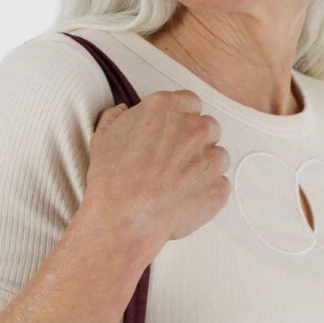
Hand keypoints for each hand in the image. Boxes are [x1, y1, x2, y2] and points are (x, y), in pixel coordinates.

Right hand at [83, 91, 231, 250]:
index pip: (190, 103)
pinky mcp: (218, 187)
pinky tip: (186, 202)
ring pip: (218, 157)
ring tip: (181, 186)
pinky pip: (220, 186)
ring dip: (204, 168)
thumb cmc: (112, 181)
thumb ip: (117, 117)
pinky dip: (207, 194)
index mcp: (167, 109)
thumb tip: (123, 112)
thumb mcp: (103, 138)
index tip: (175, 135)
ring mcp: (210, 158)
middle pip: (208, 128)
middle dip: (196, 144)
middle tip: (176, 164)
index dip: (182, 120)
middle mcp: (194, 128)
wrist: (124, 219)